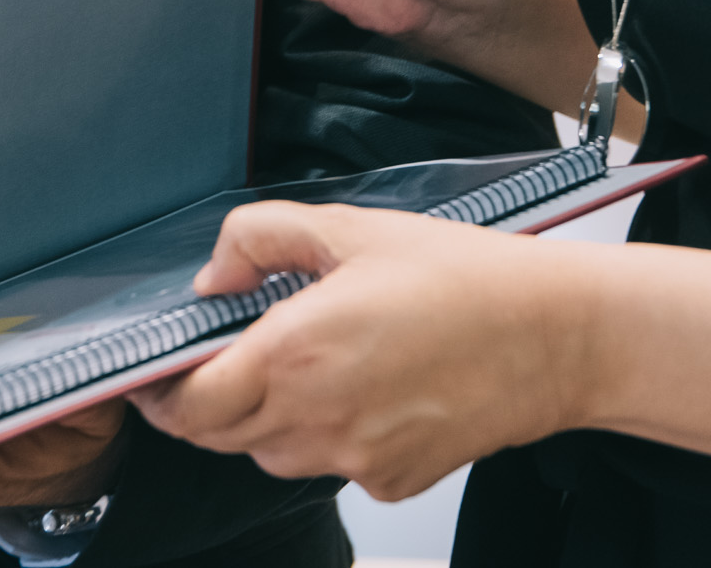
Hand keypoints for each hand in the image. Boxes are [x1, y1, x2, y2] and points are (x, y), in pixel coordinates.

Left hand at [130, 202, 594, 501]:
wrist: (557, 336)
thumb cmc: (466, 279)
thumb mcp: (350, 228)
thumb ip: (260, 239)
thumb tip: (214, 276)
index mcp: (295, 354)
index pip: (188, 405)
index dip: (158, 393)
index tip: (153, 374)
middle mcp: (317, 419)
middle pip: (222, 436)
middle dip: (209, 401)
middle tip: (224, 358)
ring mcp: (355, 459)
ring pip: (273, 454)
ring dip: (268, 418)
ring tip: (312, 361)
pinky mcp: (392, 480)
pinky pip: (332, 465)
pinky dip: (330, 434)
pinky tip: (367, 387)